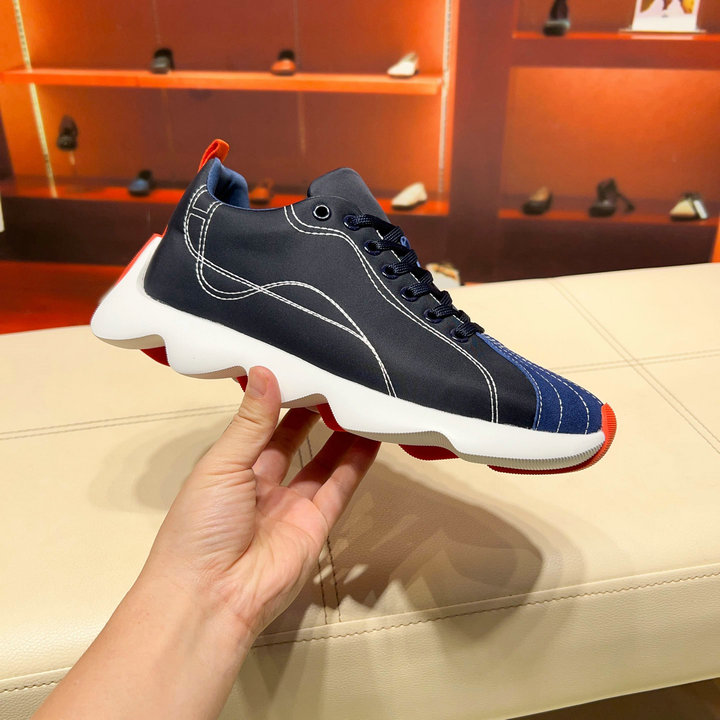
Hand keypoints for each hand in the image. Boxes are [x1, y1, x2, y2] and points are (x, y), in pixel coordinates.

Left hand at [143, 366, 379, 640]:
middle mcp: (263, 483)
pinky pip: (340, 485)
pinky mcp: (319, 523)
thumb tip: (264, 369)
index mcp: (231, 468)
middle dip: (313, 413)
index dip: (279, 398)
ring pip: (323, 461)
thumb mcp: (221, 466)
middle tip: (336, 378)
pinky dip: (357, 461)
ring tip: (360, 398)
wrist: (213, 597)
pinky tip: (372, 433)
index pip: (260, 424)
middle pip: (294, 441)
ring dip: (341, 434)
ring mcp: (293, 505)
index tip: (300, 366)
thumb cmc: (203, 523)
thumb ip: (251, 422)